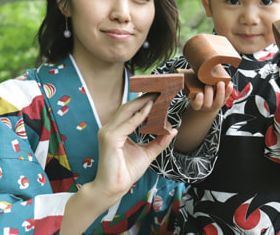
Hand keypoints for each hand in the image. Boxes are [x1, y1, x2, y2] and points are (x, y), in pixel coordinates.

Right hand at [61, 93, 175, 233]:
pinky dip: (139, 116)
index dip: (143, 101)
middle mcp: (109, 128)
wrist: (113, 189)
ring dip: (143, 103)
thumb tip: (172, 131)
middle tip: (160, 90)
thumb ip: (158, 142)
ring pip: (127, 111)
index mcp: (116, 130)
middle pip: (128, 107)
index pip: (130, 110)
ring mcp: (107, 132)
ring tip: (157, 96)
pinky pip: (127, 124)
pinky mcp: (109, 139)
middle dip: (144, 98)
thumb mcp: (147, 154)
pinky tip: (150, 109)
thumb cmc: (125, 172)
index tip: (158, 95)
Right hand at [188, 80, 233, 112]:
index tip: (199, 94)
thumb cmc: (197, 90)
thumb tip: (194, 65)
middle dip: (209, 94)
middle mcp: (206, 106)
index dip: (198, 101)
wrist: (205, 101)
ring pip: (218, 102)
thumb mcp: (193, 86)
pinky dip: (228, 91)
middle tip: (208, 85)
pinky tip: (229, 85)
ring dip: (220, 92)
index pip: (196, 105)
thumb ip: (192, 79)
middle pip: (207, 104)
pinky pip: (226, 98)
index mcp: (196, 104)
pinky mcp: (223, 101)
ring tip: (220, 83)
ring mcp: (215, 105)